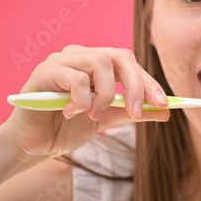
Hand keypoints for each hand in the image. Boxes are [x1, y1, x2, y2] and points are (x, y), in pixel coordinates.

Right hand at [2, 45, 169, 162]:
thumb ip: (133, 112)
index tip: (164, 104)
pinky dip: (81, 99)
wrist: (34, 145)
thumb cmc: (67, 128)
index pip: (130, 64)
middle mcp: (81, 55)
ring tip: (94, 115)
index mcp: (97, 63)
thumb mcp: (108, 119)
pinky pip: (75, 77)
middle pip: (120, 56)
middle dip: (135, 85)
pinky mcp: (44, 71)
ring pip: (100, 62)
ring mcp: (62, 60)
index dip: (149, 82)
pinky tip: (70, 113)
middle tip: (137, 112)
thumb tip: (166, 112)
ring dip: (104, 94)